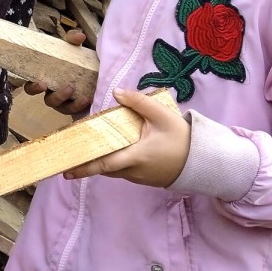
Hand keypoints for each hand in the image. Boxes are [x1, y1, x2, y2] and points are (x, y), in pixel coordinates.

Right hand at [23, 30, 91, 116]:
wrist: (90, 68)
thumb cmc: (72, 58)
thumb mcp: (69, 47)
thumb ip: (72, 39)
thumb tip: (79, 36)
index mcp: (44, 80)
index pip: (31, 88)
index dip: (33, 88)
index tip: (42, 83)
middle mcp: (52, 93)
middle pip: (48, 101)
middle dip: (57, 96)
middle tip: (69, 87)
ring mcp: (64, 102)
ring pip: (63, 108)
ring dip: (71, 103)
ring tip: (81, 94)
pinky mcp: (76, 106)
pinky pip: (76, 111)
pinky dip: (81, 106)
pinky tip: (89, 98)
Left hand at [63, 88, 190, 187]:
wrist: (205, 160)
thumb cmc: (182, 138)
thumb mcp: (162, 115)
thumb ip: (139, 102)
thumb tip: (116, 92)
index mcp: (136, 156)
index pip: (104, 164)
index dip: (84, 168)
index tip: (66, 171)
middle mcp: (134, 171)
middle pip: (104, 168)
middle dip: (87, 163)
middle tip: (69, 157)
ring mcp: (140, 177)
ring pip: (114, 170)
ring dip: (101, 162)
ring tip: (87, 150)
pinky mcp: (145, 178)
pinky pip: (124, 171)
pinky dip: (113, 163)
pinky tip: (111, 151)